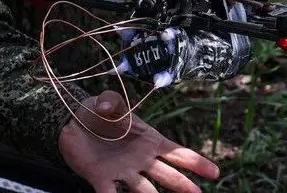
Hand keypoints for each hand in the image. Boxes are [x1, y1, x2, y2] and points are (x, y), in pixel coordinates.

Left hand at [59, 91, 218, 192]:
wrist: (72, 123)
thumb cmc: (96, 111)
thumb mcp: (106, 102)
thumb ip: (109, 103)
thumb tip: (105, 105)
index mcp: (149, 140)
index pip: (177, 153)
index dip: (196, 162)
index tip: (214, 173)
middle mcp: (141, 159)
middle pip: (168, 176)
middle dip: (183, 186)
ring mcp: (123, 171)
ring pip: (144, 190)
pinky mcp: (101, 178)